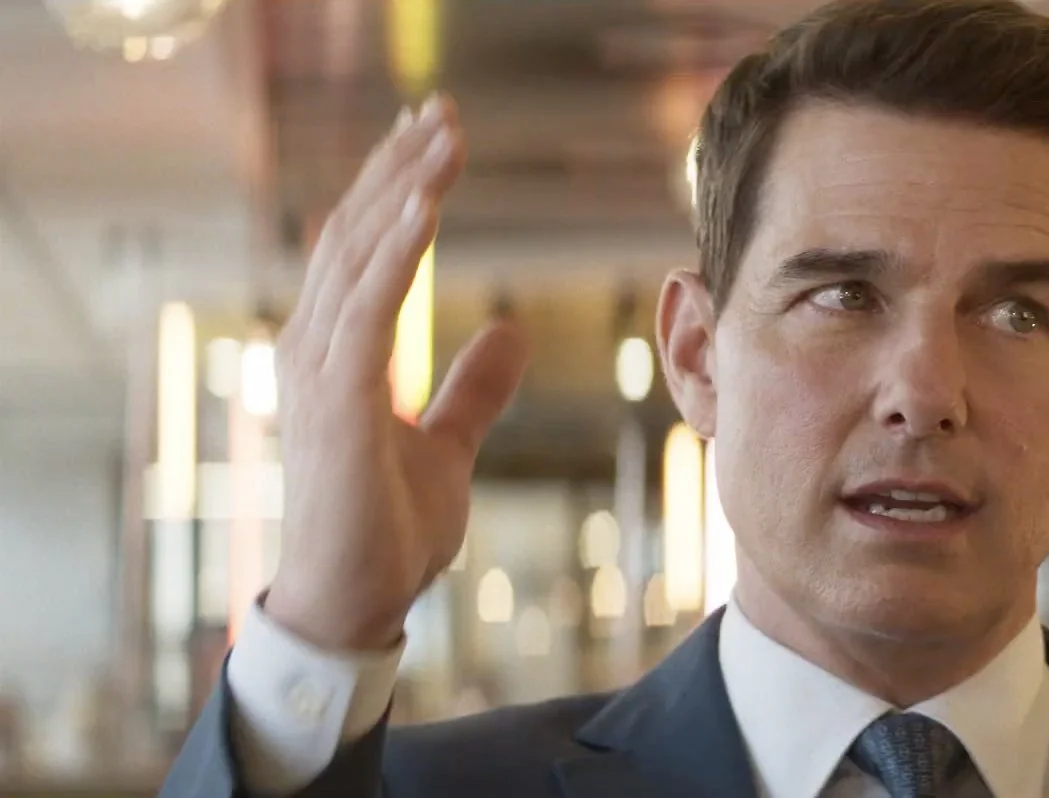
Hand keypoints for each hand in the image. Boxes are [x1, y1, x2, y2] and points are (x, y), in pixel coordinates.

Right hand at [263, 95, 529, 651]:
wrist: (354, 602)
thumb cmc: (386, 529)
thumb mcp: (448, 445)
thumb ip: (473, 388)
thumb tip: (510, 332)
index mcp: (338, 352)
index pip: (364, 248)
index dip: (398, 189)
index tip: (437, 138)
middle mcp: (314, 348)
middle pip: (355, 233)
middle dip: (399, 168)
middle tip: (442, 111)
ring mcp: (317, 372)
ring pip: (357, 257)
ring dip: (402, 192)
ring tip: (442, 138)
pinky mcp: (336, 401)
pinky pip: (367, 310)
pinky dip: (395, 255)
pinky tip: (425, 210)